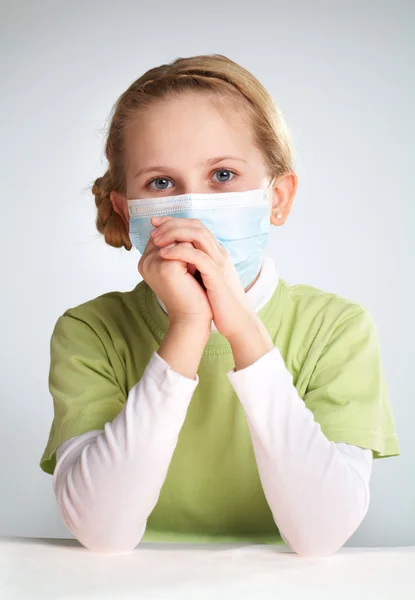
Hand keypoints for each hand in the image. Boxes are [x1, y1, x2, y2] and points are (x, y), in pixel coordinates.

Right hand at [138, 233, 212, 328]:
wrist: (193, 318)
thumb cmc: (190, 293)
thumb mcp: (180, 266)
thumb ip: (175, 247)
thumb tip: (181, 223)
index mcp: (145, 260)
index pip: (165, 234)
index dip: (182, 242)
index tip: (189, 264)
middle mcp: (145, 261)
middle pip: (171, 233)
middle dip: (187, 245)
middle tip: (193, 269)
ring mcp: (153, 263)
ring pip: (179, 238)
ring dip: (192, 251)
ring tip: (193, 272)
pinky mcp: (165, 266)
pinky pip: (185, 246)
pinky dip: (196, 257)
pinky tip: (195, 274)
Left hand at [150, 216, 254, 338]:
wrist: (235, 320)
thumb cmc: (216, 302)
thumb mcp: (202, 278)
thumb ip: (191, 265)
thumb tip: (169, 257)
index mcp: (214, 252)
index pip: (195, 226)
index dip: (174, 221)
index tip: (154, 223)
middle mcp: (218, 252)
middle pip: (196, 225)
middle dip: (172, 223)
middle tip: (153, 228)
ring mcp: (219, 261)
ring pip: (198, 234)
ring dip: (174, 233)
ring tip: (156, 239)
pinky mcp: (216, 275)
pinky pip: (198, 256)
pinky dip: (179, 252)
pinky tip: (163, 255)